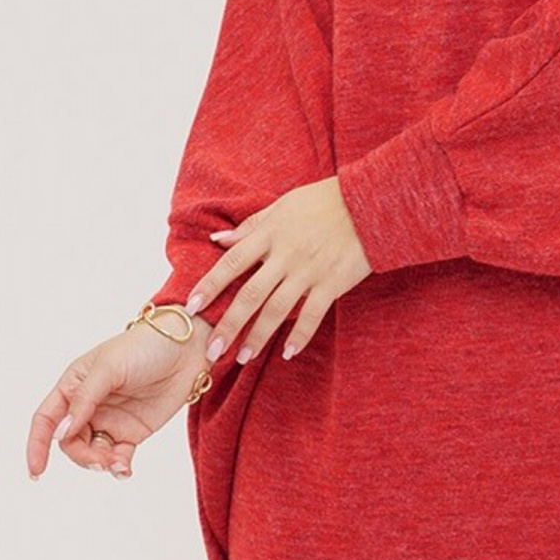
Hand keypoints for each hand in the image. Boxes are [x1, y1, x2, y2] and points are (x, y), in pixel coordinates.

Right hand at [25, 313, 212, 480]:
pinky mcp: (133, 432)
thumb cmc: (143, 347)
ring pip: (92, 452)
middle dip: (81, 456)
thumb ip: (84, 400)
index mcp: (73, 386)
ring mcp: (110, 420)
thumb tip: (61, 432)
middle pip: (70, 442)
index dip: (37, 445)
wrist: (186, 349)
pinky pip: (118, 456)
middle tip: (101, 461)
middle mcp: (87, 405)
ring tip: (117, 464)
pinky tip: (124, 469)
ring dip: (100, 463)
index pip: (46, 419)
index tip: (36, 471)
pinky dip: (118, 467)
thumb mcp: (109, 368)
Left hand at [188, 174, 372, 366]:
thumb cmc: (323, 201)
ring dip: (258, 336)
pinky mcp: (332, 283)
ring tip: (242, 358)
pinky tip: (287, 352)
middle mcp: (286, 255)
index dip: (210, 285)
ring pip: (277, 309)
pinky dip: (300, 335)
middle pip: (251, 294)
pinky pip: (312, 315)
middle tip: (211, 349)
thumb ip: (251, 226)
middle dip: (229, 324)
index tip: (191, 306)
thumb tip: (218, 239)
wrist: (368, 203)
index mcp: (270, 234)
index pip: (232, 262)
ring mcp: (309, 271)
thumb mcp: (283, 205)